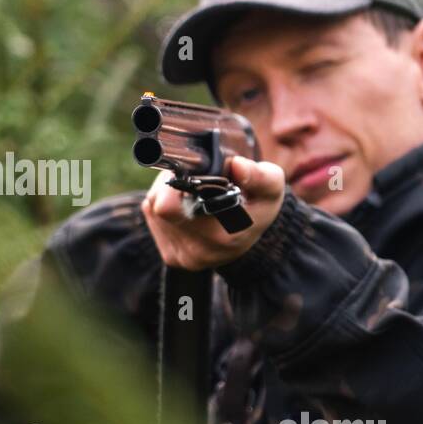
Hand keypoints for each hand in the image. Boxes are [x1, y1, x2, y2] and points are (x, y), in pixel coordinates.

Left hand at [141, 156, 285, 270]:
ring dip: (167, 192)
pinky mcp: (170, 257)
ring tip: (192, 191)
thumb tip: (237, 166)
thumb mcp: (271, 188)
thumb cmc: (258, 206)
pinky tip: (184, 204)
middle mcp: (199, 252)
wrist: (249, 236)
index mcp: (222, 236)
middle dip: (173, 183)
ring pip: (154, 207)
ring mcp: (182, 257)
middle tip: (194, 178)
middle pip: (160, 203)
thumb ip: (259, 176)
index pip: (171, 205)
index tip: (192, 170)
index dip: (177, 181)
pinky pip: (152, 218)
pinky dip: (162, 205)